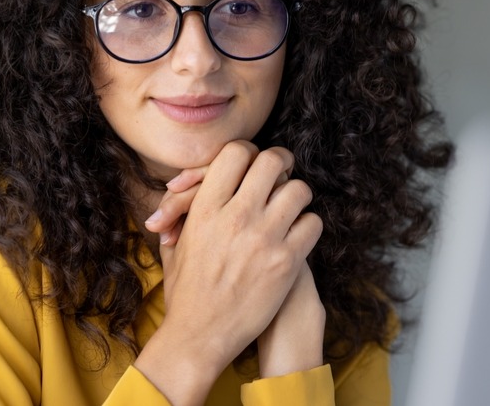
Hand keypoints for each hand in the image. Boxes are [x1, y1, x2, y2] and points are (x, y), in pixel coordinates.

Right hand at [134, 141, 322, 405]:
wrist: (199, 337)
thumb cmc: (185, 290)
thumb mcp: (176, 243)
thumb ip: (186, 209)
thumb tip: (196, 181)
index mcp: (206, 207)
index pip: (236, 151)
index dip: (250, 153)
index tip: (254, 166)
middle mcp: (236, 216)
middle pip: (273, 161)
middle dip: (281, 164)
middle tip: (281, 176)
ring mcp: (263, 238)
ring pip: (300, 190)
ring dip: (298, 197)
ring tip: (291, 208)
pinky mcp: (286, 262)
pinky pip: (313, 224)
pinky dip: (308, 227)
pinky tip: (297, 237)